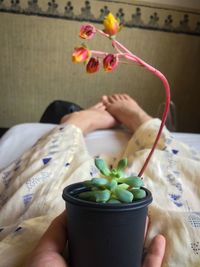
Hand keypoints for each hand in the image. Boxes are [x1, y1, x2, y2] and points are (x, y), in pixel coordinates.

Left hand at [25, 212, 165, 266]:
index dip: (107, 221)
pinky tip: (159, 240)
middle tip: (134, 210)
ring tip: (147, 219)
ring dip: (143, 238)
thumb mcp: (46, 253)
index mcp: (83, 260)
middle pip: (118, 245)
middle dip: (127, 227)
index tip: (114, 204)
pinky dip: (156, 257)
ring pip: (134, 256)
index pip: (97, 238)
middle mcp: (101, 266)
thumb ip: (57, 231)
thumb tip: (71, 207)